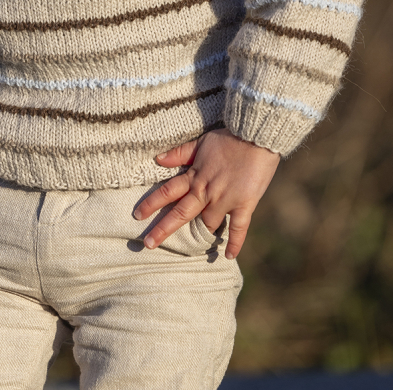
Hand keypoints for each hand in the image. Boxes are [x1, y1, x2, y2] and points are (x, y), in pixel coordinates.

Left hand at [133, 128, 279, 258]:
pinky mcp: (244, 204)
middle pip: (180, 213)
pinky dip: (234, 242)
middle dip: (163, 229)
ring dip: (198, 237)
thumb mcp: (200, 142)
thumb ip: (180, 153)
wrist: (254, 136)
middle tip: (147, 243)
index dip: (152, 204)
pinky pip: (238, 228)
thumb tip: (158, 159)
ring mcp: (224, 199)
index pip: (167, 192)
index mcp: (194, 176)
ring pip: (206, 223)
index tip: (137, 216)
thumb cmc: (228, 138)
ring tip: (187, 251)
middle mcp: (206, 191)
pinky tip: (227, 256)